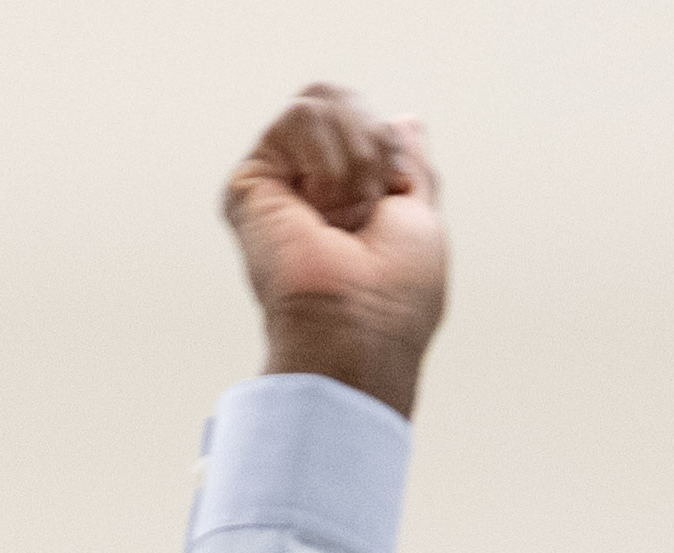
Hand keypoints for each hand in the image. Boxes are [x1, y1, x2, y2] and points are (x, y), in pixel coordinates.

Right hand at [231, 86, 447, 410]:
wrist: (356, 330)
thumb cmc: (396, 298)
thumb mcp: (421, 217)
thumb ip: (411, 166)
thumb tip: (405, 121)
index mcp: (350, 193)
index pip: (370, 123)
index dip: (392, 150)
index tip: (397, 198)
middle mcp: (310, 184)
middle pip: (343, 101)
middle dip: (374, 146)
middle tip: (371, 208)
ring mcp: (279, 181)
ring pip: (322, 101)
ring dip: (354, 160)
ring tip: (344, 216)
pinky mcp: (251, 180)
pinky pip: (300, 116)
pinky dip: (328, 160)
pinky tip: (319, 207)